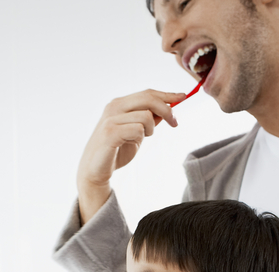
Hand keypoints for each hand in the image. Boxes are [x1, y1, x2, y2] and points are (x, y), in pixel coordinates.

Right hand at [76, 89, 185, 221]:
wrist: (95, 170)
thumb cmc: (116, 151)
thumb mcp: (137, 133)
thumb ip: (149, 120)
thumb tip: (168, 109)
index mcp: (120, 104)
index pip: (148, 93)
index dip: (167, 95)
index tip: (183, 97)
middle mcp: (114, 107)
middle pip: (148, 98)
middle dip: (167, 109)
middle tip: (175, 123)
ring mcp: (111, 119)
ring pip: (146, 116)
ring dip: (150, 130)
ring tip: (140, 139)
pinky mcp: (109, 133)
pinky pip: (137, 130)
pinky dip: (139, 138)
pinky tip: (130, 143)